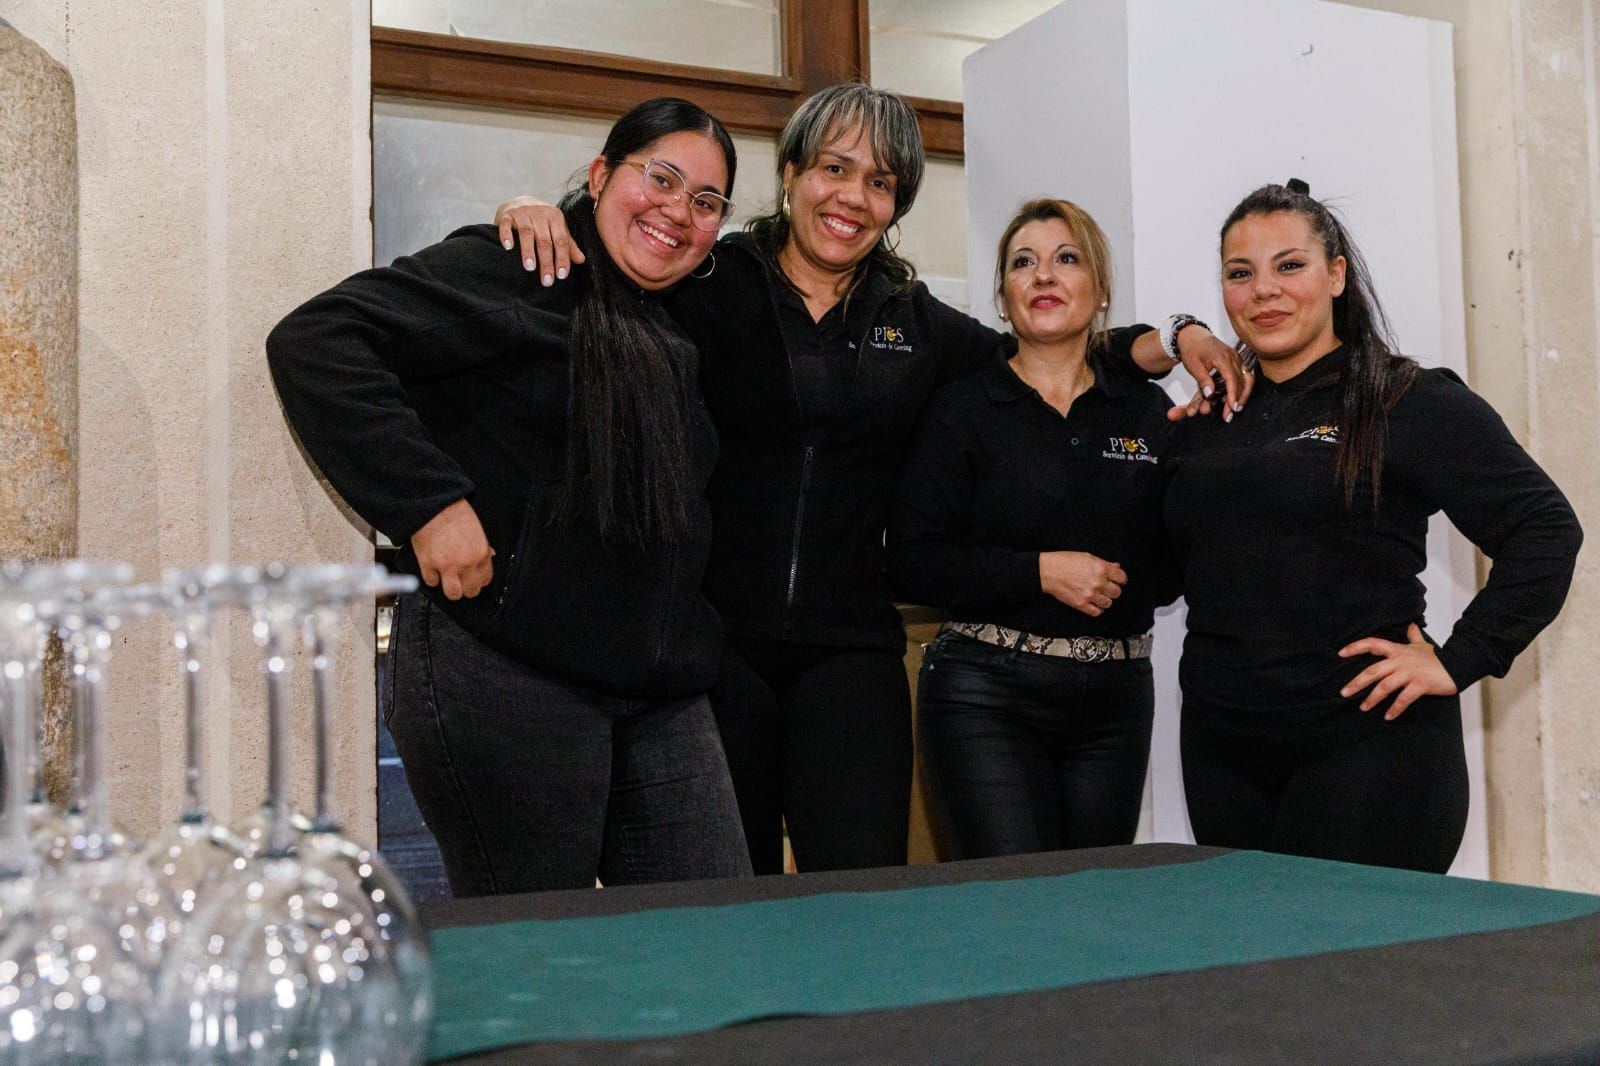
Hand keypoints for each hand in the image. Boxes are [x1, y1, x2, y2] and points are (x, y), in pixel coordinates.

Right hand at [411, 499, 494, 599]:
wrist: (433, 505)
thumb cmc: (455, 512)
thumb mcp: (477, 529)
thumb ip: (483, 547)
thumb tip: (490, 555)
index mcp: (481, 554)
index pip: (485, 580)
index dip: (478, 581)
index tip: (473, 579)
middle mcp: (466, 563)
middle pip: (471, 591)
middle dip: (466, 588)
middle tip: (460, 582)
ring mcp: (447, 566)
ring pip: (453, 594)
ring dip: (451, 590)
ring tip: (448, 581)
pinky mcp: (429, 565)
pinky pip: (431, 583)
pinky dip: (431, 578)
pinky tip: (433, 570)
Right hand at [494, 196, 584, 285]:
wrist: (519, 202)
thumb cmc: (541, 220)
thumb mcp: (556, 229)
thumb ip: (568, 244)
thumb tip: (581, 260)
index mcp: (555, 217)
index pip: (560, 240)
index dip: (562, 258)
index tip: (561, 275)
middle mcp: (540, 213)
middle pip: (544, 240)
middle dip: (546, 262)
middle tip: (546, 280)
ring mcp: (522, 212)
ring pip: (526, 232)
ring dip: (528, 251)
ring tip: (530, 268)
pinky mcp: (507, 215)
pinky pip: (506, 225)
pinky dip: (507, 236)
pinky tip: (508, 248)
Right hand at [1040, 551, 1126, 616]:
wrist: (1047, 571)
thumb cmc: (1064, 562)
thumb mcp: (1087, 557)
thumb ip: (1104, 563)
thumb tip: (1116, 567)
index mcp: (1100, 568)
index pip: (1121, 577)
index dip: (1121, 579)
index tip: (1119, 581)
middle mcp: (1097, 582)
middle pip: (1117, 592)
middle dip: (1113, 590)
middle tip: (1108, 588)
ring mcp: (1090, 595)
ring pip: (1108, 603)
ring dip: (1105, 600)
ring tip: (1099, 596)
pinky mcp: (1081, 604)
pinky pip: (1097, 612)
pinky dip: (1097, 609)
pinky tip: (1094, 604)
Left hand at [1164, 327, 1254, 423]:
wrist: (1193, 336)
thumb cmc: (1192, 349)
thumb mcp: (1193, 366)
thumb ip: (1203, 380)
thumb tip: (1210, 394)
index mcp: (1222, 357)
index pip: (1232, 379)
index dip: (1233, 394)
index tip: (1232, 407)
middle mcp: (1233, 357)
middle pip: (1242, 380)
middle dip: (1238, 399)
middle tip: (1231, 413)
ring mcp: (1236, 358)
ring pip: (1247, 378)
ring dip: (1244, 394)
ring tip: (1237, 407)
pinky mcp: (1236, 361)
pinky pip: (1244, 375)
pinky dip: (1242, 387)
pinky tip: (1235, 397)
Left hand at [1338, 623, 1457, 719]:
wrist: (1458, 665)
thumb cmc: (1438, 657)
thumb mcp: (1423, 645)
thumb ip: (1413, 636)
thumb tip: (1411, 625)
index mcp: (1398, 650)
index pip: (1372, 644)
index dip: (1356, 647)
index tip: (1341, 653)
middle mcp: (1400, 661)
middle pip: (1372, 671)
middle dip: (1357, 683)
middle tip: (1344, 693)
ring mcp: (1410, 673)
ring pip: (1385, 686)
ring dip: (1372, 699)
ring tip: (1363, 708)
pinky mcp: (1420, 685)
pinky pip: (1403, 699)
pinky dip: (1395, 708)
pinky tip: (1388, 716)